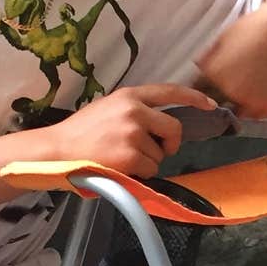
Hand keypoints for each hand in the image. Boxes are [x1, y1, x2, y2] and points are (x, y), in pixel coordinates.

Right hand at [33, 85, 216, 177]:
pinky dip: (140, 174)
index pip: (169, 91)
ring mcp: (133, 132)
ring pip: (161, 154)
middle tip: (157, 151)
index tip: (210, 105)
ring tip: (123, 159)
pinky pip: (151, 169)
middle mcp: (134, 110)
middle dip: (170, 143)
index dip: (194, 98)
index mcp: (129, 96)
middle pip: (174, 128)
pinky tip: (121, 168)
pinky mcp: (130, 155)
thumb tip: (159, 125)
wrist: (56, 151)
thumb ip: (133, 112)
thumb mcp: (108, 110)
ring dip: (148, 161)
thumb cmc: (80, 134)